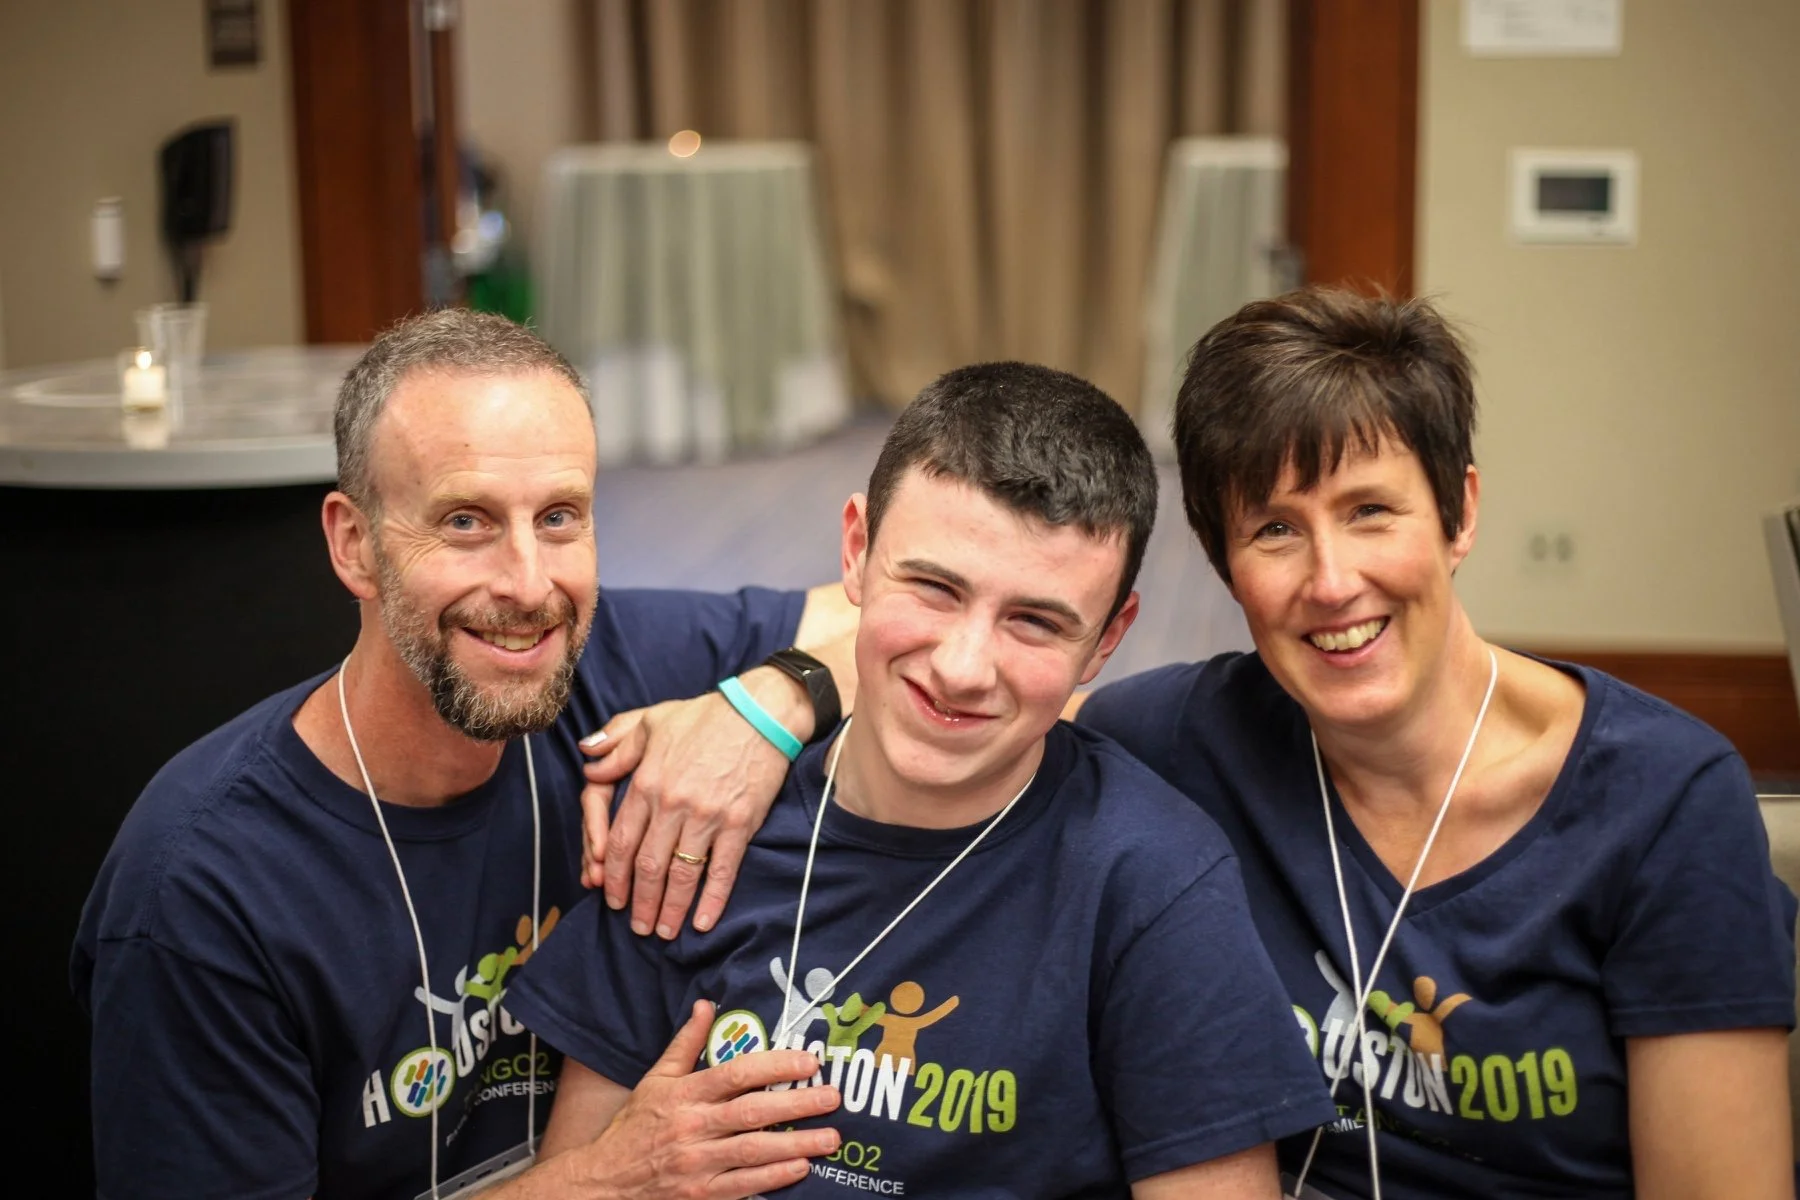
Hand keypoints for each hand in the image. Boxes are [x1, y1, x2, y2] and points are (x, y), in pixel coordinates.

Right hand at [559, 1001, 840, 1199]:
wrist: (602, 1183)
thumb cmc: (633, 1128)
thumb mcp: (655, 1080)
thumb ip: (685, 1044)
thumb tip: (705, 1005)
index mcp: (684, 1095)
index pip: (735, 1073)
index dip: (774, 1066)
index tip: (808, 1063)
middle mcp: (692, 1128)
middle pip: (752, 1113)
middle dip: (797, 1104)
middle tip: (832, 1097)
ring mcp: (697, 1165)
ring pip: (754, 1151)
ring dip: (796, 1144)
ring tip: (830, 1137)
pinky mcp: (701, 1196)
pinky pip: (744, 1185)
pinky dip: (774, 1178)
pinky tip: (800, 1168)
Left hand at [579, 673, 804, 937]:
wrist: (761, 712)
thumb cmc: (705, 716)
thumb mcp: (653, 720)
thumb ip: (616, 743)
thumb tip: (587, 759)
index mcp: (647, 781)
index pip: (621, 840)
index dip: (613, 875)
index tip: (611, 897)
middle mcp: (672, 803)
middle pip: (647, 865)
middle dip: (638, 901)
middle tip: (636, 926)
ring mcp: (707, 816)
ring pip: (680, 874)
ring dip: (669, 908)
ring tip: (663, 931)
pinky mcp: (739, 823)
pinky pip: (722, 870)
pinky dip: (710, 900)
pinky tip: (702, 922)